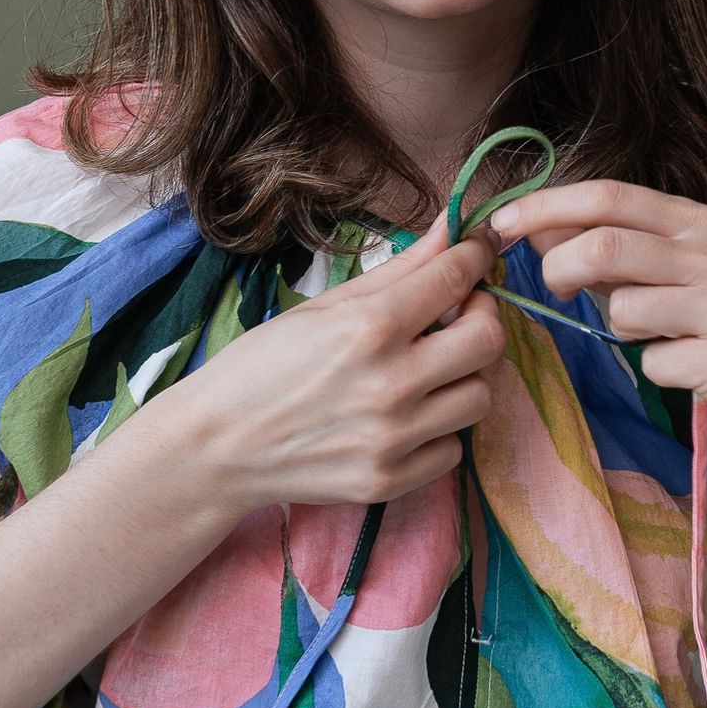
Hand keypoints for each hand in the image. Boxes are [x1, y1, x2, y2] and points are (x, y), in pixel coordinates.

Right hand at [183, 211, 506, 515]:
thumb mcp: (326, 306)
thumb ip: (402, 269)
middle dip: (482, 317)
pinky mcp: (390, 481)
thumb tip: (456, 226)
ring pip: (480, 397)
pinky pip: (452, 450)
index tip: (480, 251)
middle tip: (458, 314)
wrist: (217, 446)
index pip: (458, 278)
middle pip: (489, 341)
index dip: (477, 256)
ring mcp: (393, 439)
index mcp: (369, 326)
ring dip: (463, 376)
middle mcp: (390, 384)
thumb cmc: (263, 366)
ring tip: (427, 369)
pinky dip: (438, 430)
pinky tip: (405, 416)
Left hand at [486, 178, 706, 455]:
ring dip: (621, 328)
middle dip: (560, 269)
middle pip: (604, 246)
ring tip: (660, 333)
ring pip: (623, 311)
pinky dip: (657, 368)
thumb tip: (538, 228)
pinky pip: (652, 363)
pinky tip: (691, 367)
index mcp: (698, 222)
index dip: (546, 206)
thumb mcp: (685, 267)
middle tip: (555, 290)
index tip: (500, 224)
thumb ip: (619, 248)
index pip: (609, 195)